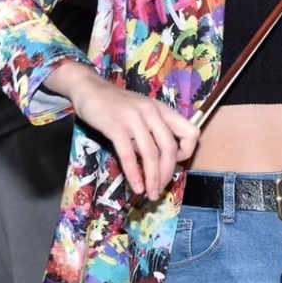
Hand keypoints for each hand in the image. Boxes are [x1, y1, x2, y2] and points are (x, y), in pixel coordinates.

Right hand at [54, 63, 199, 199]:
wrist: (90, 89)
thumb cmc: (117, 104)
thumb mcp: (143, 112)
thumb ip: (152, 132)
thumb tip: (160, 162)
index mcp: (163, 110)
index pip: (191, 132)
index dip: (187, 152)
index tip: (176, 163)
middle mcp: (152, 113)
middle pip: (170, 148)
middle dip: (167, 173)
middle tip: (161, 188)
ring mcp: (134, 119)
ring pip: (151, 154)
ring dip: (153, 178)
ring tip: (151, 193)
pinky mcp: (116, 127)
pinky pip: (128, 155)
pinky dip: (134, 174)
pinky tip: (136, 186)